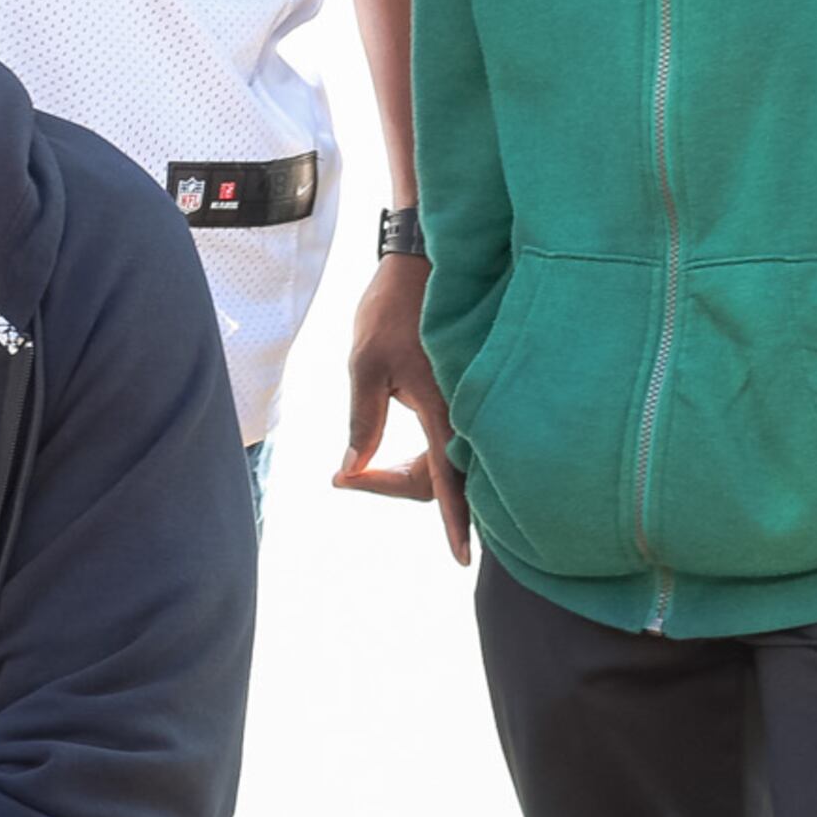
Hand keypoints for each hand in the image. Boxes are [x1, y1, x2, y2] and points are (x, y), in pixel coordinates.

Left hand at [333, 252, 470, 560]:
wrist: (423, 260)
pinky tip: (399, 452)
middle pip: (444, 477)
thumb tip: (351, 469)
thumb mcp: (364, 364)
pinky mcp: (464, 388)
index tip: (460, 556)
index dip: (454, 522)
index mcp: (443, 406)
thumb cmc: (391, 308)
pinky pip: (454, 439)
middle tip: (349, 477)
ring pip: (450, 460)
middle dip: (395, 486)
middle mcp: (464, 408)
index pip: (449, 479)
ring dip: (411, 473)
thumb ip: (362, 421)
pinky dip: (427, 457)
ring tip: (366, 469)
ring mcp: (467, 398)